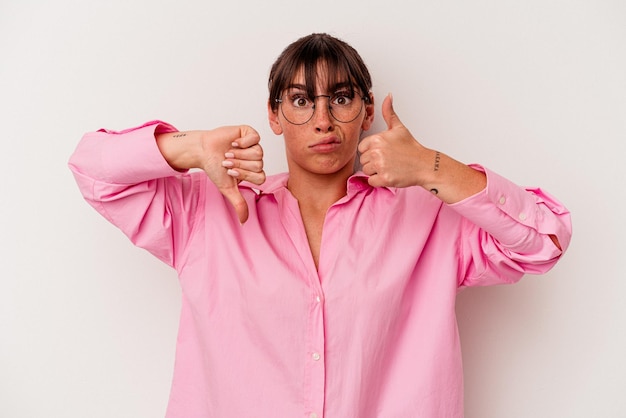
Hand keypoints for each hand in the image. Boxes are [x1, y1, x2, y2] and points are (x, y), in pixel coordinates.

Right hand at [200, 125, 264, 222]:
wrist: (203, 151)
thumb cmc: (215, 168)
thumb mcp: (227, 188)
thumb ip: (238, 204)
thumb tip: (244, 222)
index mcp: (254, 172)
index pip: (260, 177)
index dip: (244, 175)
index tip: (230, 172)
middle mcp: (256, 159)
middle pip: (259, 165)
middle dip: (239, 164)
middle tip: (226, 162)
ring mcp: (254, 145)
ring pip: (258, 153)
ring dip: (239, 154)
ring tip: (228, 153)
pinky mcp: (249, 133)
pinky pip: (255, 138)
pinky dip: (242, 142)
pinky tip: (233, 143)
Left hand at [359, 94, 486, 201]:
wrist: (424, 164)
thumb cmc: (411, 147)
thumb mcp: (399, 128)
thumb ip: (389, 113)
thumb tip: (388, 96)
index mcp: (377, 139)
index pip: (362, 148)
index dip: (371, 151)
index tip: (383, 152)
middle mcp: (377, 152)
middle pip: (363, 160)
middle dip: (373, 162)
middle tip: (388, 160)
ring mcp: (381, 166)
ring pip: (366, 171)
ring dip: (376, 172)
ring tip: (389, 167)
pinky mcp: (385, 178)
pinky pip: (371, 181)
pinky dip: (379, 181)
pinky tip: (389, 174)